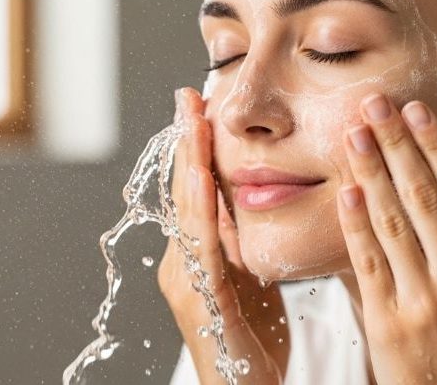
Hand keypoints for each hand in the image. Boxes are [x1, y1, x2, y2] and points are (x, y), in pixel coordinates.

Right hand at [157, 87, 288, 383]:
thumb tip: (254, 200)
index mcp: (197, 255)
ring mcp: (186, 281)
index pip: (195, 190)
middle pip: (184, 191)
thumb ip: (245, 243)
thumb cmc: (254, 342)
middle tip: (189, 95)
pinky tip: (206, 181)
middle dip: (187, 141)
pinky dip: (204, 212)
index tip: (201, 104)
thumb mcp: (253, 280)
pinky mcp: (201, 301)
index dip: (196, 146)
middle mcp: (182, 263)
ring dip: (191, 163)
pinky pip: (203, 248)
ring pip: (188, 211)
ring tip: (193, 121)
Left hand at [337, 93, 436, 384]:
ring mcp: (425, 301)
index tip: (417, 111)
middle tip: (375, 104)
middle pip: (424, 197)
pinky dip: (357, 224)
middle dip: (397, 145)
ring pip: (394, 223)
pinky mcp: (388, 322)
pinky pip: (369, 262)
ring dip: (371, 173)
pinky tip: (347, 191)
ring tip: (354, 135)